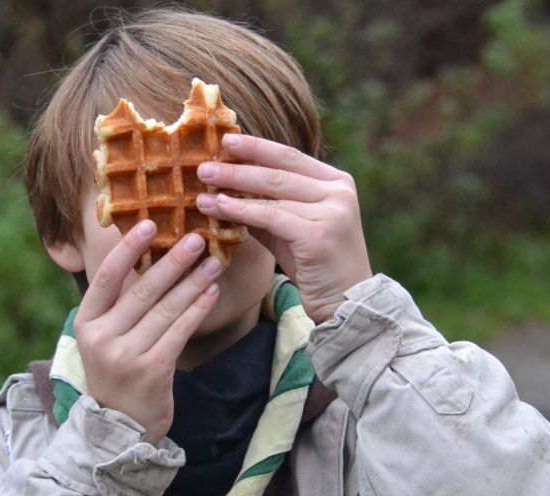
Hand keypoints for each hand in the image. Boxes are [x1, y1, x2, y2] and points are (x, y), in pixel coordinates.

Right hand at [73, 220, 223, 442]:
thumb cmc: (116, 374)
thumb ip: (119, 305)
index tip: (149, 224)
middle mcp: (102, 337)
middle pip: (142, 290)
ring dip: (193, 281)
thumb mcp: (104, 339)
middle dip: (173, 261)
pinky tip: (212, 292)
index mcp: (86, 323)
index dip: (127, 249)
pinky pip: (180, 331)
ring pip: (166, 309)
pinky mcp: (152, 371)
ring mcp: (126, 355)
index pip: (106, 277)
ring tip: (213, 262)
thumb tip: (151, 258)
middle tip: (197, 238)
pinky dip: (198, 309)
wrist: (118, 428)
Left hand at [196, 134, 371, 322]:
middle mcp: (338, 191)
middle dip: (238, 166)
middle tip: (203, 165)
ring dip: (233, 188)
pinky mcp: (319, 235)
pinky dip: (242, 211)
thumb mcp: (290, 228)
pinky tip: (220, 208)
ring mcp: (332, 212)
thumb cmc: (314, 265)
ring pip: (273, 192)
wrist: (346, 302)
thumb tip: (223, 187)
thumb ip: (266, 205)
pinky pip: (271, 217)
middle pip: (279, 171)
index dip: (256, 147)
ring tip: (203, 187)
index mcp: (336, 181)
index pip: (290, 156)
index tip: (226, 139)